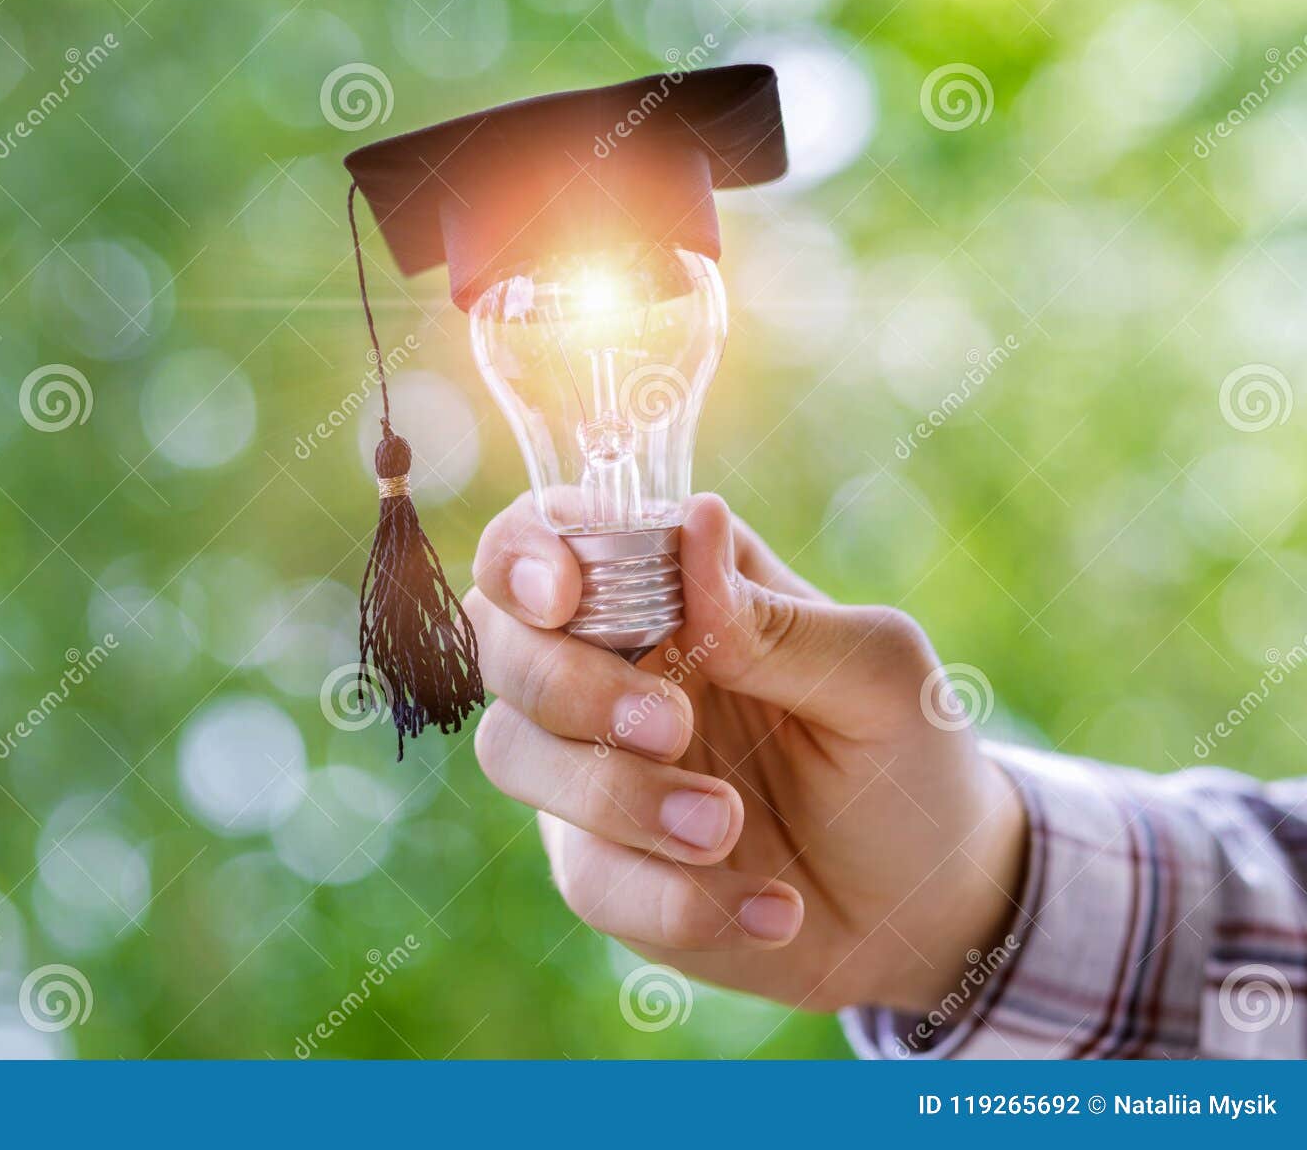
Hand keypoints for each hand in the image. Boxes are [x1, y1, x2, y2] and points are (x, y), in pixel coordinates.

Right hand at [463, 493, 1026, 1013]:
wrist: (928, 905)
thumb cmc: (903, 755)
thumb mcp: (876, 675)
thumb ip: (774, 617)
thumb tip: (693, 519)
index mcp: (669, 588)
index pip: (546, 535)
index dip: (525, 553)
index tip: (564, 596)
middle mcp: (609, 666)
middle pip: (500, 640)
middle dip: (566, 684)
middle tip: (674, 729)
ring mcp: (594, 767)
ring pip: (513, 753)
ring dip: (615, 795)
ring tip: (728, 829)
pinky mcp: (604, 867)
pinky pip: (588, 877)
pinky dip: (676, 899)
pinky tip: (775, 908)